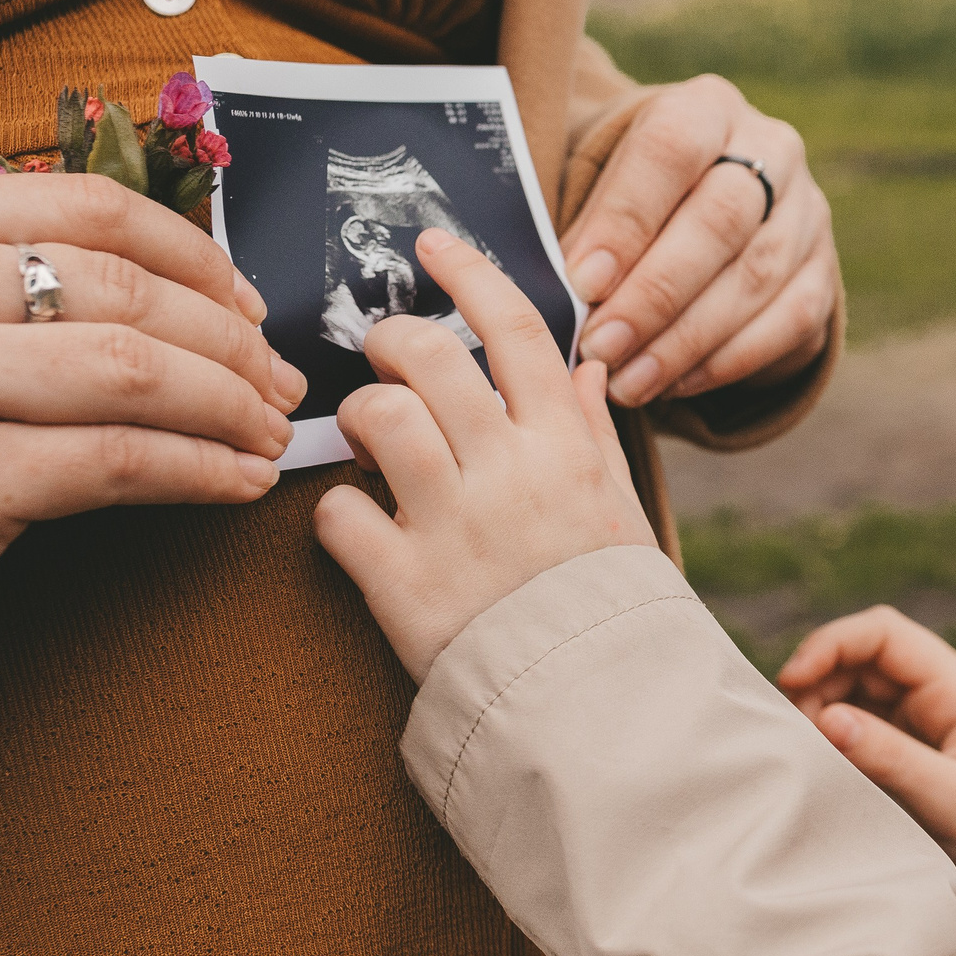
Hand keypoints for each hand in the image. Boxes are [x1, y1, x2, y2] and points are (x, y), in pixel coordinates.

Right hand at [0, 175, 302, 698]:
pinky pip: (116, 463)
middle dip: (229, 339)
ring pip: (133, 372)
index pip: (83, 208)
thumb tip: (162, 281)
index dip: (192, 255)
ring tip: (269, 433)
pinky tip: (234, 482)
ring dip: (229, 404)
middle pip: (122, 291)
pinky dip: (198, 471)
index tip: (245, 303)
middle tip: (279, 379)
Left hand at [313, 229, 655, 682]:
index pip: (516, 328)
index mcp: (567, 446)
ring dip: (358, 418)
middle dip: (393, 342)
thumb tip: (587, 366)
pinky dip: (335, 516)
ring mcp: (454, 526)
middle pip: (429, 355)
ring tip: (366, 443)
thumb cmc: (611, 604)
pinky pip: (337, 515)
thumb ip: (591, 430)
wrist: (600, 710)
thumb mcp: (620, 507)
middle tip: (386, 359)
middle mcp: (510, 472)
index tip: (433, 245)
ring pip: (377, 416)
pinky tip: (355, 527)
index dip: (469, 273)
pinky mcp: (404, 586)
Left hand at [561, 76, 838, 408]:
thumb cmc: (634, 201)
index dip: (627, 219)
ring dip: (685, 340)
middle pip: (721, 219)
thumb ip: (586, 229)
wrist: (704, 208)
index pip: (671, 152)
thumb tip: (556, 297)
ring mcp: (807, 212)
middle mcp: (770, 150)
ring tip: (627, 380)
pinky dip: (727, 361)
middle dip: (655, 292)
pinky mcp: (822, 271)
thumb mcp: (602, 187)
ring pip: (756, 277)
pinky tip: (675, 384)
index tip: (583, 283)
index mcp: (705, 109)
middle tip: (602, 345)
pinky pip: (787, 323)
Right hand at [777, 608, 955, 853]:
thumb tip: (827, 721)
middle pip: (859, 656)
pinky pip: (853, 715)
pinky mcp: (901, 733)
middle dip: (818, 685)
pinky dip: (830, 732)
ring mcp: (917, 709)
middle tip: (798, 734)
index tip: (792, 679)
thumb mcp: (949, 797)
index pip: (884, 634)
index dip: (831, 644)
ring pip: (849, 685)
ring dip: (819, 710)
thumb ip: (891, 758)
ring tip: (810, 753)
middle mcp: (936, 686)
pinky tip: (822, 760)